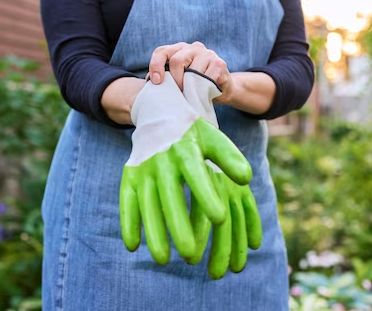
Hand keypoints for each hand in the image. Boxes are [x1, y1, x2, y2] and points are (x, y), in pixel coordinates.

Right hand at [120, 72, 252, 264]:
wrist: (159, 113)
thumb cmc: (193, 134)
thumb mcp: (213, 139)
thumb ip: (229, 158)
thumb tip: (246, 179)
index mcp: (185, 150)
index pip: (196, 175)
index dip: (207, 196)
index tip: (220, 219)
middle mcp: (161, 160)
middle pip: (170, 197)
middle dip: (178, 226)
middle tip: (191, 255)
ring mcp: (143, 169)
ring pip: (146, 204)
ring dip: (153, 232)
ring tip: (163, 259)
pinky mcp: (129, 176)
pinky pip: (126, 201)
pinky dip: (127, 223)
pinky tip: (133, 246)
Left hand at [148, 42, 234, 104]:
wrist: (224, 90)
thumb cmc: (196, 86)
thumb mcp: (179, 80)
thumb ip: (166, 79)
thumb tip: (149, 85)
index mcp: (179, 49)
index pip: (162, 51)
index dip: (155, 65)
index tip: (155, 82)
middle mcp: (193, 47)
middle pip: (176, 60)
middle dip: (175, 80)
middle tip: (178, 93)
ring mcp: (207, 54)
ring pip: (192, 70)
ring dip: (190, 87)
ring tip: (191, 96)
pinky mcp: (219, 63)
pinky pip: (206, 77)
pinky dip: (202, 89)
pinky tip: (203, 93)